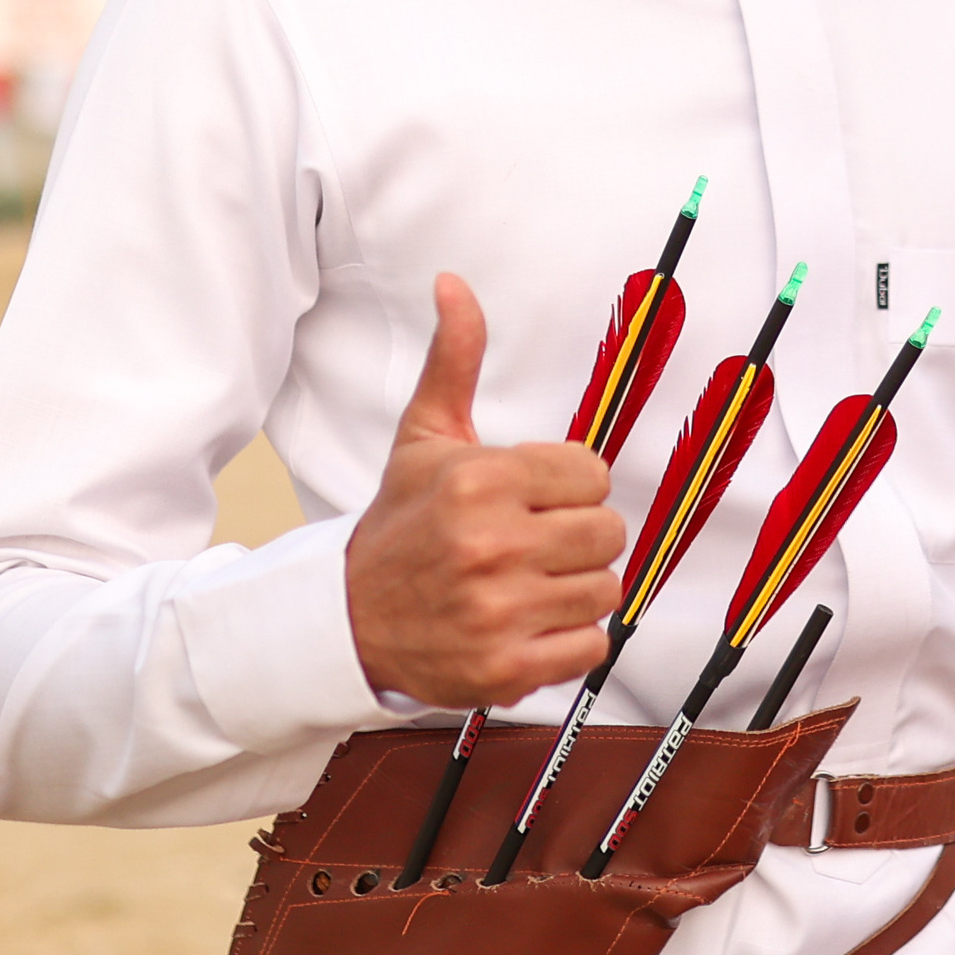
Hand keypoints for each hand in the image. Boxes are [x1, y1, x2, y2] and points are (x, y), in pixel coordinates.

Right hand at [343, 275, 624, 703]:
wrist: (346, 620)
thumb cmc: (400, 524)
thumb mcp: (423, 437)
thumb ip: (454, 360)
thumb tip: (454, 284)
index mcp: (480, 480)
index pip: (592, 474)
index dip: (569, 486)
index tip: (534, 498)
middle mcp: (490, 545)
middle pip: (608, 532)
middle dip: (578, 537)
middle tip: (534, 544)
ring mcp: (498, 611)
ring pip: (605, 590)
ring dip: (576, 590)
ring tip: (530, 585)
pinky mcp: (506, 669)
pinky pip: (591, 648)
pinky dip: (570, 642)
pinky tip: (531, 625)